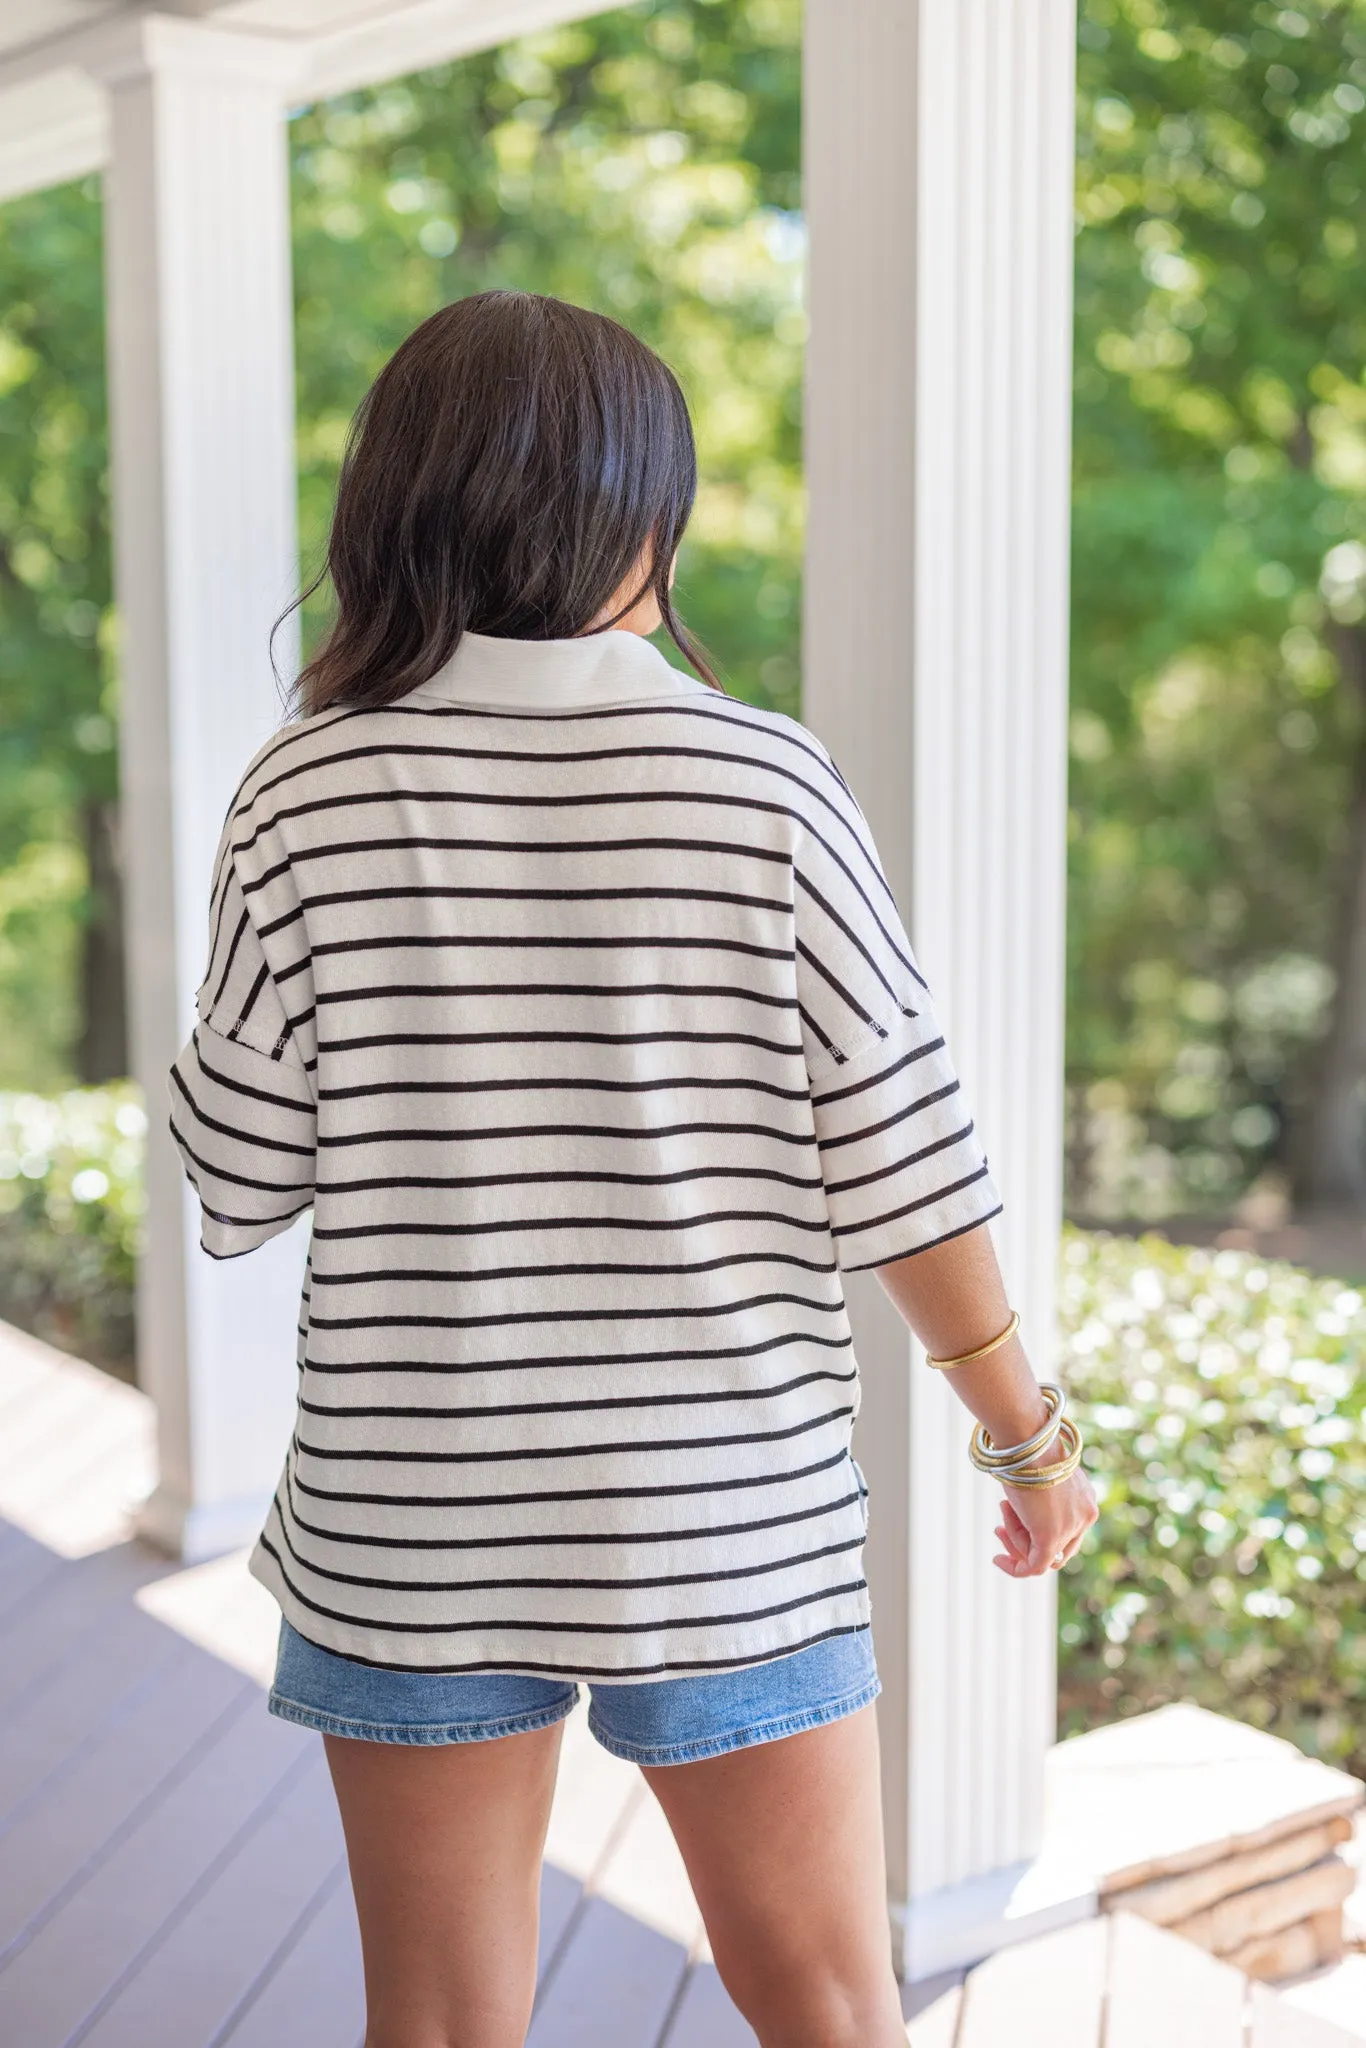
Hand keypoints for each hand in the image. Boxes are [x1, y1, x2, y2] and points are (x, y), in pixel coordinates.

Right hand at [992, 1449, 1097, 1579]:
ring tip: (1003, 1511)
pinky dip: (1016, 1568)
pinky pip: (1035, 1566)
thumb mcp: (1040, 1474)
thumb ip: (1042, 1495)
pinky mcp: (1052, 1538)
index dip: (1039, 1529)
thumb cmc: (1028, 1447)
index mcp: (1086, 1498)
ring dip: (1015, 1538)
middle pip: (1058, 1547)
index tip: (1012, 1519)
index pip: (1067, 1530)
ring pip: (1043, 1554)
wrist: (1027, 1439)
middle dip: (1026, 1541)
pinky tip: (997, 1560)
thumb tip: (1026, 1504)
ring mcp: (1071, 1528)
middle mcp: (1086, 1516)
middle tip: (998, 1528)